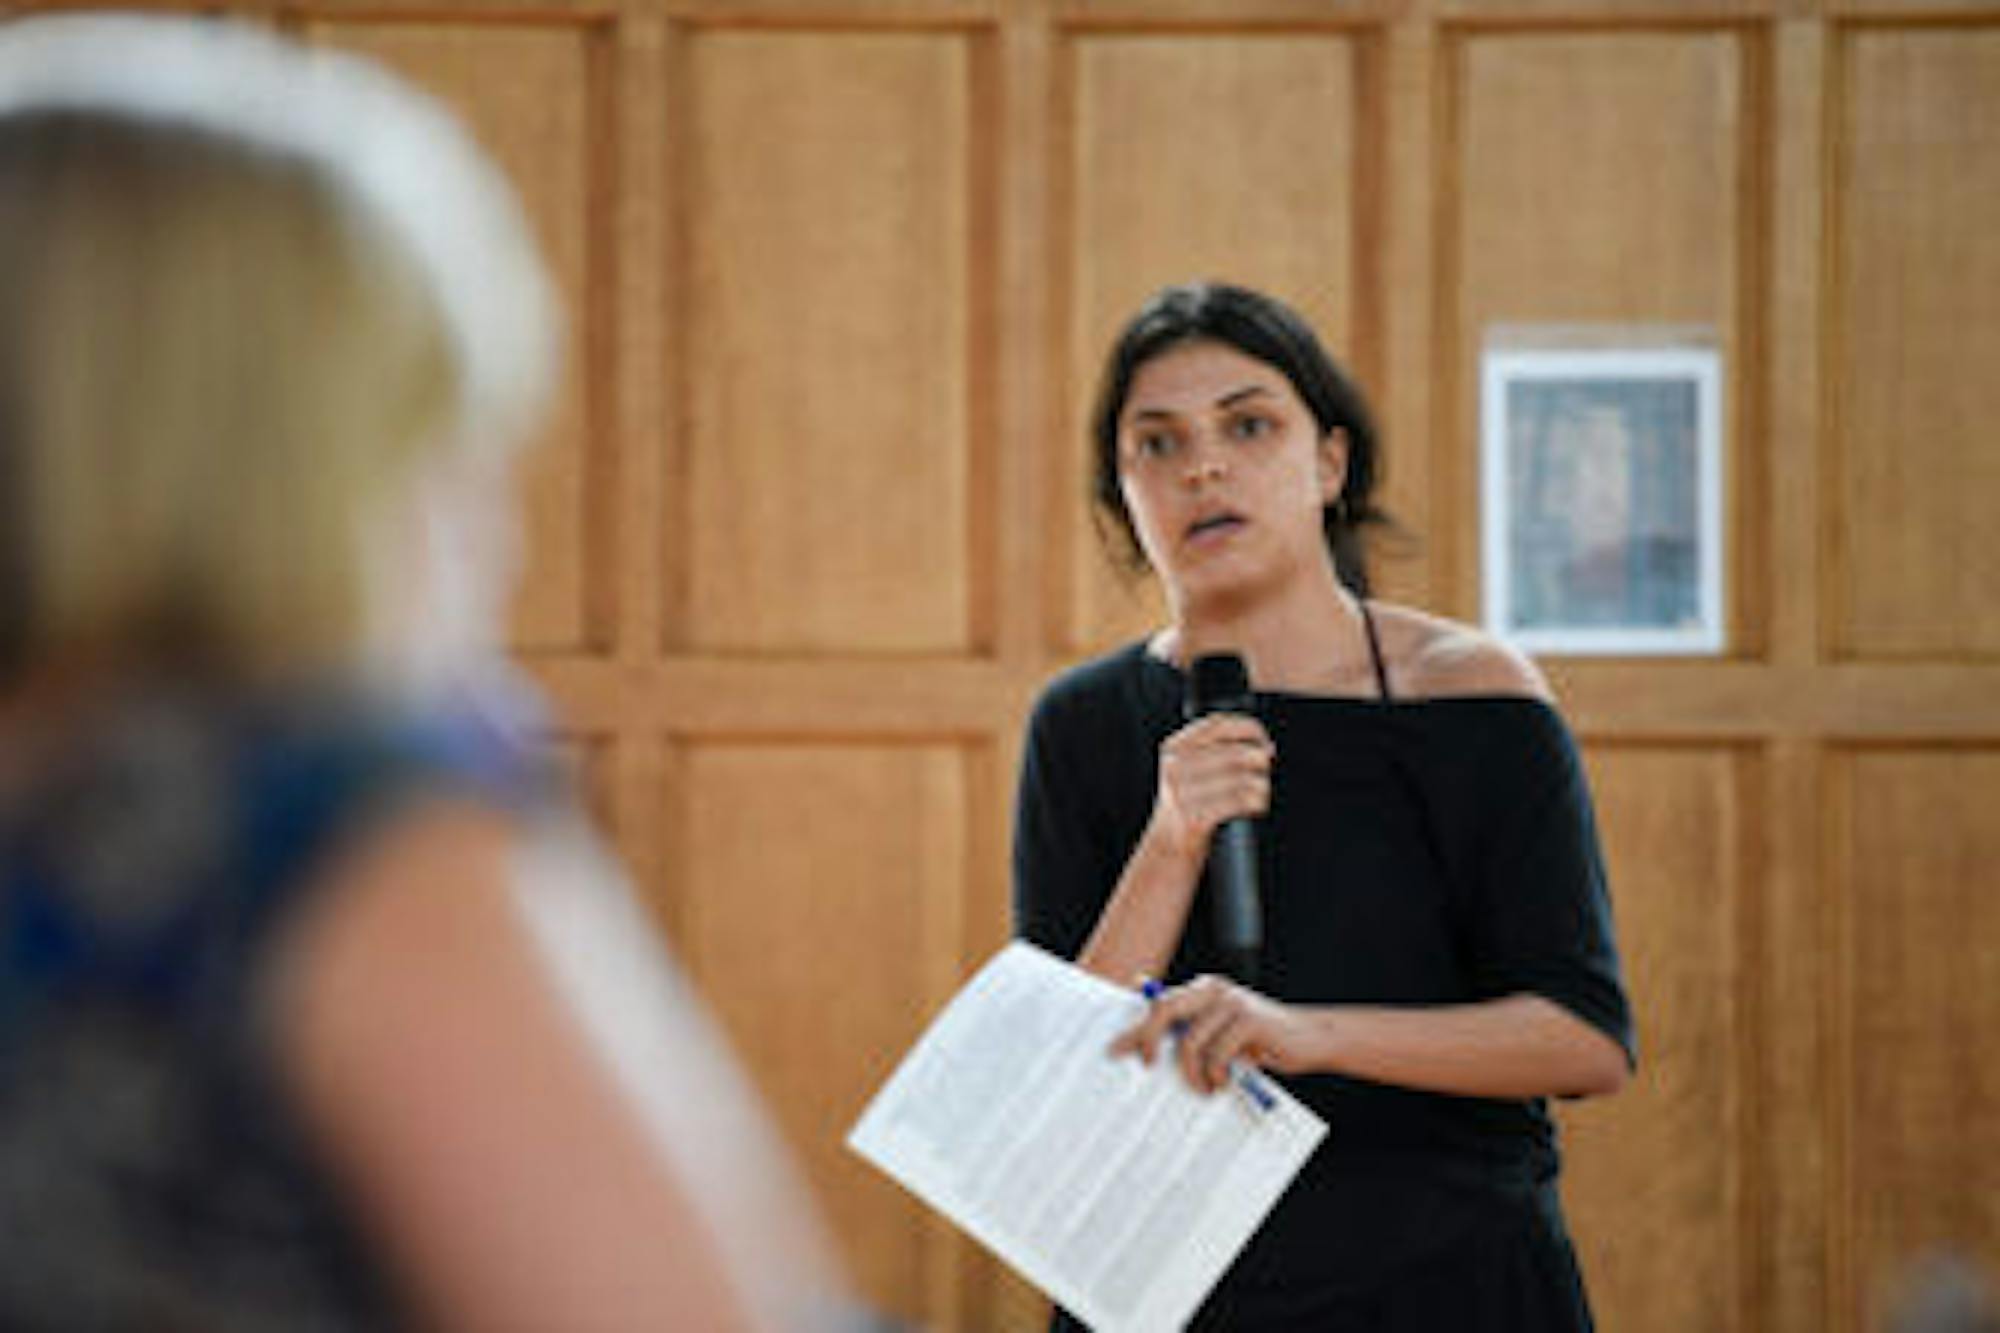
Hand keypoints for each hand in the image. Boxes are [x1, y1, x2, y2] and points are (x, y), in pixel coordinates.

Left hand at [1109, 975, 1321, 1094]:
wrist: (1310, 1038)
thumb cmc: (1260, 1042)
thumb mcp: (1222, 1035)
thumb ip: (1192, 1032)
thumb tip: (1150, 1048)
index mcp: (1202, 990)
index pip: (1158, 1003)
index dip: (1135, 1026)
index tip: (1114, 1050)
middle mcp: (1213, 989)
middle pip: (1164, 1009)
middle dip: (1147, 1038)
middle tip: (1146, 1066)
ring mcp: (1232, 1002)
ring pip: (1189, 1041)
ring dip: (1192, 1073)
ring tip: (1204, 1088)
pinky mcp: (1250, 1020)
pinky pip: (1217, 1053)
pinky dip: (1216, 1074)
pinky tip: (1223, 1083)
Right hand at [1148, 714, 1272, 864]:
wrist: (1167, 849)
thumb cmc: (1188, 808)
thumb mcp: (1190, 771)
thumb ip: (1215, 751)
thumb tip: (1264, 747)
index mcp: (1173, 748)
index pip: (1217, 724)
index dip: (1248, 727)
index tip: (1263, 740)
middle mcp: (1174, 767)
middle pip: (1235, 752)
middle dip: (1259, 761)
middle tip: (1264, 770)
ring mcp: (1182, 793)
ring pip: (1242, 778)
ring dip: (1261, 786)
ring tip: (1261, 792)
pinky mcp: (1194, 817)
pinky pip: (1239, 801)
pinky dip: (1256, 802)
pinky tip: (1256, 806)